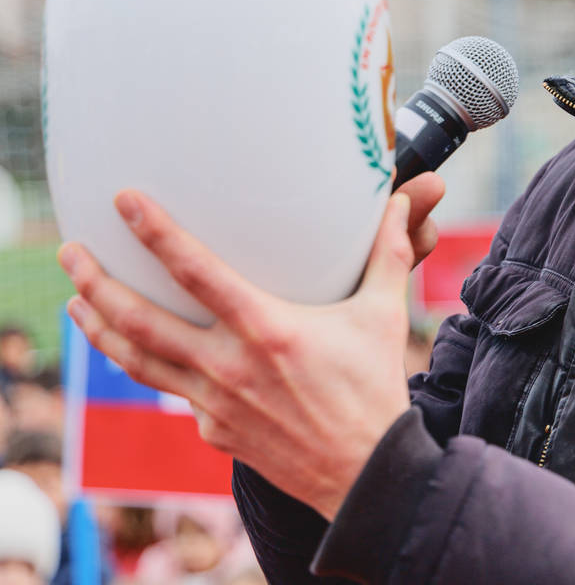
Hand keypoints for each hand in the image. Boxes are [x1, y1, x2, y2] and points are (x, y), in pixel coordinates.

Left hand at [58, 172, 444, 520]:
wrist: (363, 473)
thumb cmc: (374, 387)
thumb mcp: (383, 314)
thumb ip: (388, 254)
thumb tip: (404, 203)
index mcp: (266, 330)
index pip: (196, 272)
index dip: (155, 232)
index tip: (124, 201)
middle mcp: (228, 367)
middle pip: (139, 322)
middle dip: (95, 283)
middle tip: (69, 251)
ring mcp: (214, 404)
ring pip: (139, 362)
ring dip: (99, 329)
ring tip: (75, 302)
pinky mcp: (213, 431)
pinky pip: (178, 393)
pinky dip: (160, 369)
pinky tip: (156, 356)